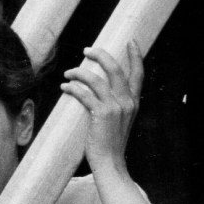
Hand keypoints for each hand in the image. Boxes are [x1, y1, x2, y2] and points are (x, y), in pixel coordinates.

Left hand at [60, 42, 143, 171]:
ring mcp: (115, 107)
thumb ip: (115, 105)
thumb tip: (97, 91)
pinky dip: (73, 87)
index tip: (131, 41)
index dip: (135, 56)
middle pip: (115, 69)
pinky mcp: (101, 114)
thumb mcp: (119, 120)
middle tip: (87, 49)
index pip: (138, 74)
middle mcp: (127, 102)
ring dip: (80, 72)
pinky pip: (84, 94)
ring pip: (97, 79)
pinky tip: (65, 87)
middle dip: (101, 55)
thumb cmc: (110, 143)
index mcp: (133, 102)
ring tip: (68, 72)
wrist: (110, 162)